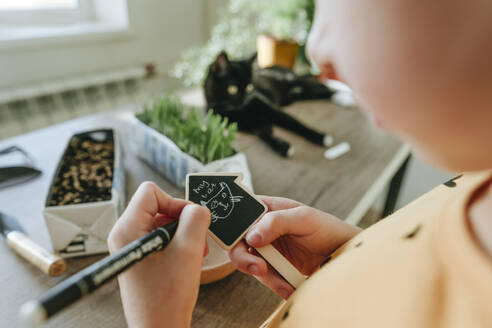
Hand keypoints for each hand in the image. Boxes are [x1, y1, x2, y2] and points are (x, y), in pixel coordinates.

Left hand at [108, 182, 210, 327]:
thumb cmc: (167, 297)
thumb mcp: (189, 249)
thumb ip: (196, 218)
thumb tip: (198, 207)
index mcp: (128, 229)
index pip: (151, 192)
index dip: (175, 201)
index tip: (191, 220)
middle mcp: (124, 234)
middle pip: (157, 206)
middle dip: (181, 219)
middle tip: (197, 239)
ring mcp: (131, 246)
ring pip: (161, 221)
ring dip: (183, 233)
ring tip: (195, 252)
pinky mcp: (140, 256)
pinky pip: (160, 237)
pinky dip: (178, 243)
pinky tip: (188, 258)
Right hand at [229, 196, 359, 298]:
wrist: (343, 255)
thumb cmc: (327, 228)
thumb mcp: (304, 218)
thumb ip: (276, 222)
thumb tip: (251, 235)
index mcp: (267, 208)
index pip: (239, 213)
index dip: (233, 226)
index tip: (242, 241)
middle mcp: (263, 227)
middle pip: (237, 241)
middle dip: (243, 257)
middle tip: (258, 268)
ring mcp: (267, 247)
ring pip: (249, 262)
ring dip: (263, 275)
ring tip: (282, 283)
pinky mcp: (274, 266)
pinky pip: (264, 276)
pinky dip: (274, 283)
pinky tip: (287, 286)